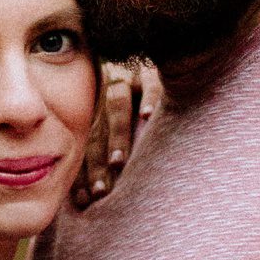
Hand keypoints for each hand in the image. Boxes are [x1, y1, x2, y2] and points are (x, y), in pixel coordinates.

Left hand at [70, 60, 157, 208]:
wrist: (173, 59)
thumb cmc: (149, 117)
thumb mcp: (126, 138)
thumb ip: (112, 160)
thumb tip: (89, 200)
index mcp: (97, 116)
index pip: (87, 145)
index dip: (85, 172)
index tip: (86, 200)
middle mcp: (108, 99)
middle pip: (96, 129)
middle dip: (96, 162)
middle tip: (99, 191)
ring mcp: (129, 81)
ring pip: (116, 105)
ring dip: (117, 135)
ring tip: (118, 162)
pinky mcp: (150, 70)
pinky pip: (149, 81)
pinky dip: (148, 97)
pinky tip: (147, 116)